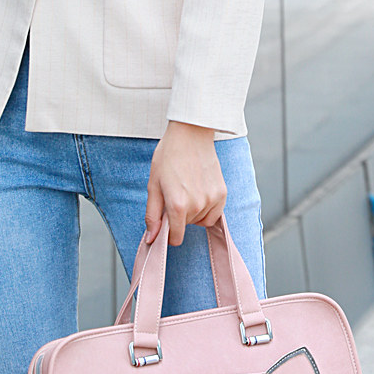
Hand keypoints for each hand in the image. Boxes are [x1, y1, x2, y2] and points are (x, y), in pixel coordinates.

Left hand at [145, 120, 227, 246]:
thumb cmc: (169, 157)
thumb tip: (152, 239)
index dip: (169, 234)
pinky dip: (206, 209)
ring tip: (188, 190)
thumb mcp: (153, 186)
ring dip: (193, 213)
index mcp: (177, 205)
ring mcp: (212, 200)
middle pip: (187, 226)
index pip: (176, 237)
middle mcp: (197, 205)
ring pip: (201, 221)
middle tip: (176, 193)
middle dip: (179, 216)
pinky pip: (214, 214)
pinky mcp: (222, 194)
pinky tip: (199, 192)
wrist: (190, 135)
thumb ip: (153, 215)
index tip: (166, 225)